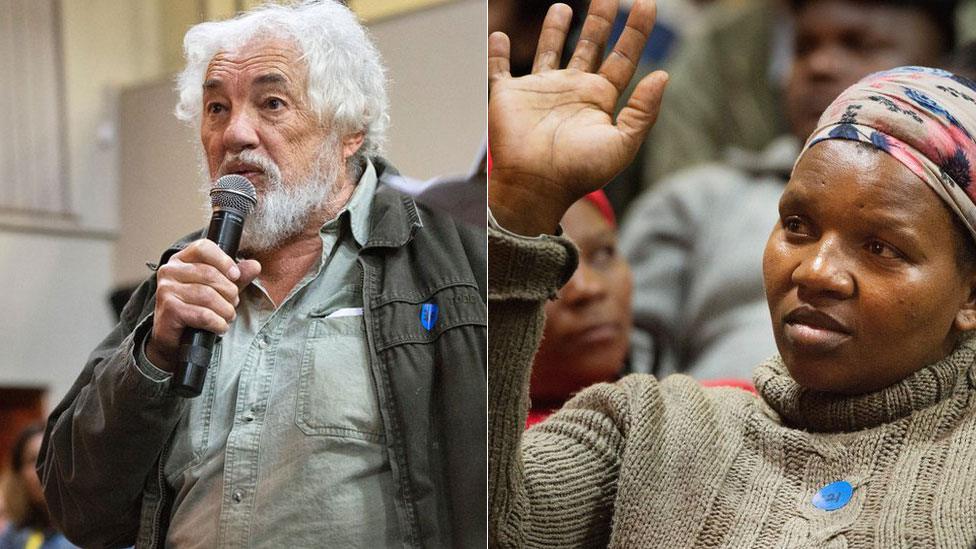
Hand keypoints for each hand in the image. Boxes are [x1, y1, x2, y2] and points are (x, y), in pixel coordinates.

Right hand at [146, 239, 260, 371]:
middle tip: (233, 303)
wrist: (176, 339)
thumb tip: (255, 265)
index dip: (224, 260)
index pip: (204, 247)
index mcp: (181, 259)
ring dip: (225, 309)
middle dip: (229, 292)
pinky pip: (202, 314)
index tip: (236, 276)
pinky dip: (217, 323)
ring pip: (207, 295)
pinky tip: (220, 327)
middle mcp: (169, 271)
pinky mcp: (169, 310)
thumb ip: (237, 277)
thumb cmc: (196, 309)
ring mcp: (166, 290)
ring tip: (227, 316)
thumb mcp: (220, 290)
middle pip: (210, 274)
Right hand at [488, 0, 668, 234]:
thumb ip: (643, 111)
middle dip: (601, 21)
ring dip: (555, 30)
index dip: (636, 32)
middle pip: (590, 46)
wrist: (535, 187)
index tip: (647, 4)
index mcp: (599, 100)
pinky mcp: (507, 96)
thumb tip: (662, 75)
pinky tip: (499, 36)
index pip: (623, 58)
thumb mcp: (622, 144)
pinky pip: (499, 68)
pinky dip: (496, 53)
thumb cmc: (578, 172)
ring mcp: (539, 91)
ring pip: (550, 51)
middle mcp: (571, 90)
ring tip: (564, 6)